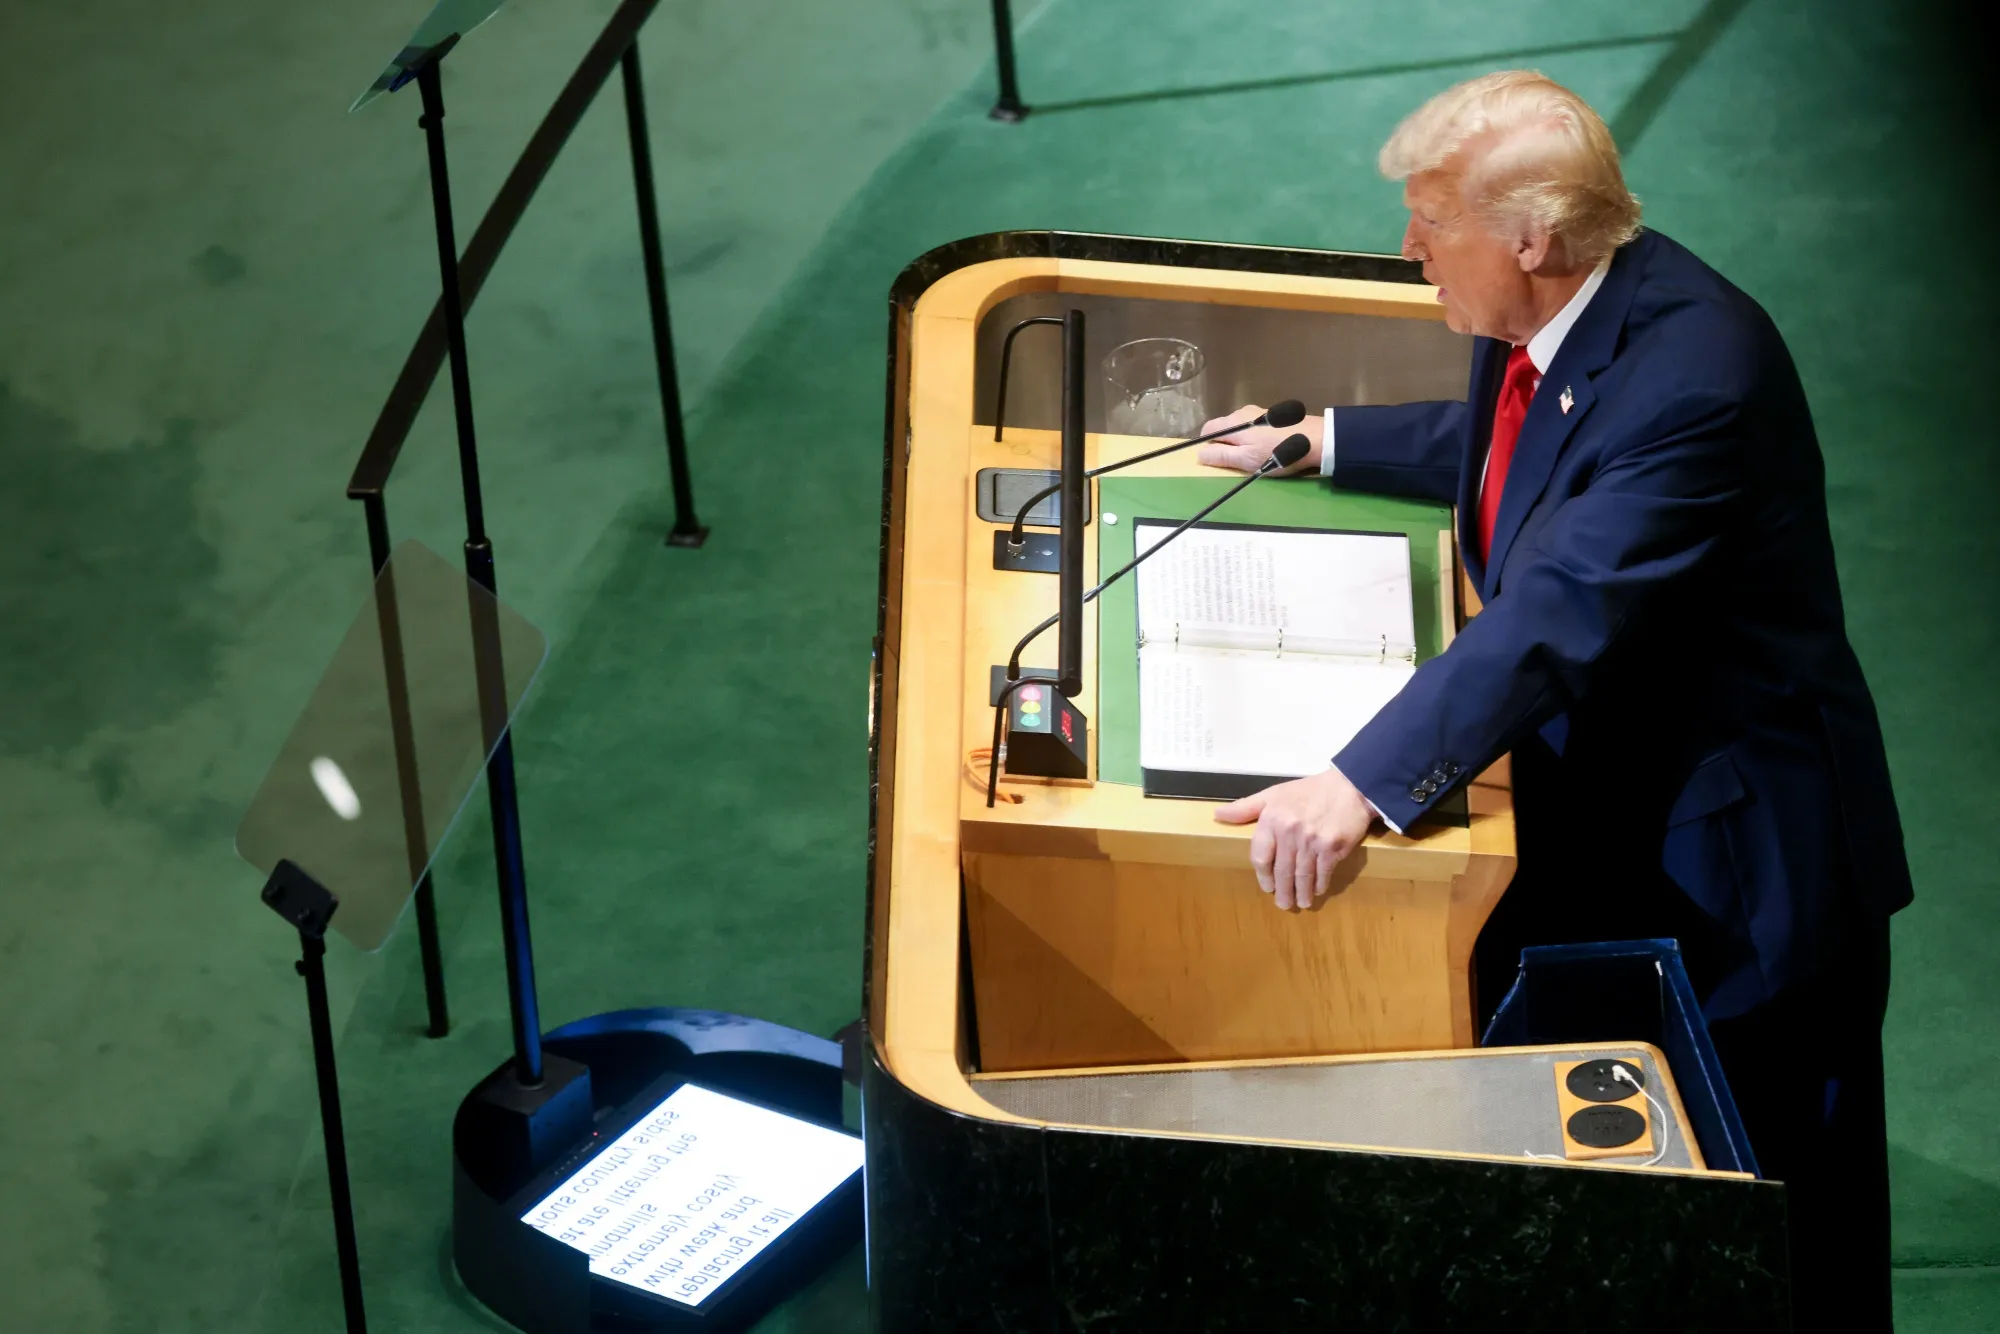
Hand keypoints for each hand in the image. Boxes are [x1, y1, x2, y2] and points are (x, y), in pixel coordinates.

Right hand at [1196, 404, 1322, 474]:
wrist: (1316, 439)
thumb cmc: (1277, 452)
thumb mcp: (1246, 460)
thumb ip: (1222, 457)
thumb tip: (1200, 454)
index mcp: (1233, 422)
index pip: (1208, 430)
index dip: (1207, 446)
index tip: (1216, 460)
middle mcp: (1243, 412)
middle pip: (1224, 428)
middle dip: (1225, 444)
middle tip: (1237, 462)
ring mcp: (1259, 412)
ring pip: (1240, 427)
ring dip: (1241, 441)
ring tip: (1254, 456)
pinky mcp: (1273, 416)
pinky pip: (1254, 426)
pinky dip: (1254, 437)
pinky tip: (1267, 447)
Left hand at [1212, 767, 1376, 908]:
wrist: (1349, 786)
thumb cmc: (1309, 791)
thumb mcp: (1274, 793)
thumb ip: (1246, 807)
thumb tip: (1218, 816)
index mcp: (1272, 819)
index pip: (1260, 856)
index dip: (1262, 876)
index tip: (1267, 886)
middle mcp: (1290, 831)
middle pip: (1281, 871)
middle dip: (1282, 891)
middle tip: (1283, 903)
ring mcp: (1312, 841)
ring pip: (1302, 876)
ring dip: (1300, 893)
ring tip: (1300, 903)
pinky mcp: (1332, 848)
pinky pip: (1322, 873)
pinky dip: (1319, 885)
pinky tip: (1317, 890)